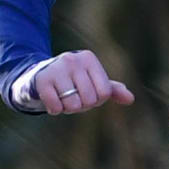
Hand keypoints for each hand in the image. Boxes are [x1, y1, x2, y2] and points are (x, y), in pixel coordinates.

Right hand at [18, 50, 133, 115]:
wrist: (37, 77)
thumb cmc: (71, 81)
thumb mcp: (92, 82)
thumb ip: (111, 89)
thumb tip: (130, 99)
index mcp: (89, 59)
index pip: (104, 93)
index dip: (96, 100)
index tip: (85, 92)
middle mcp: (73, 60)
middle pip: (89, 100)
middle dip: (81, 105)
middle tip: (71, 96)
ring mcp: (57, 69)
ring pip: (73, 105)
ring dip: (67, 108)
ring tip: (61, 97)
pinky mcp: (42, 80)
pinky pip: (56, 107)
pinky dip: (55, 110)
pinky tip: (51, 101)